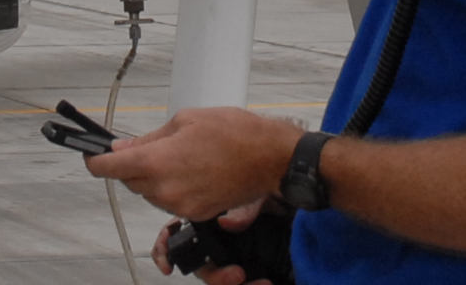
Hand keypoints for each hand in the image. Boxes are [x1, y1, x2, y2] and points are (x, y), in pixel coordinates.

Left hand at [86, 106, 295, 222]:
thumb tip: (125, 147)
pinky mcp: (194, 214)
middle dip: (131, 165)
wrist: (268, 158)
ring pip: (149, 191)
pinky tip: (191, 169)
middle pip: (129, 180)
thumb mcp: (186, 120)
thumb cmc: (233, 132)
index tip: (91, 156)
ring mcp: (179, 205)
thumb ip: (150, 138)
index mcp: (158, 162)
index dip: (96, 161)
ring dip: (153, 176)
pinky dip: (172, 186)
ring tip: (179, 155)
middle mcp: (164, 189)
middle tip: (147, 147)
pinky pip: (170, 200)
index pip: (110, 167)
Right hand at [147, 203, 268, 284]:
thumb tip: (227, 222)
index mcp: (208, 217)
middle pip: (200, 265)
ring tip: (260, 283)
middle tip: (238, 275)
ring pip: (219, 277)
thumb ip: (244, 207)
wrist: (300, 200)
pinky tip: (264, 283)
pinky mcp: (248, 267)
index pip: (174, 232)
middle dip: (215, 276)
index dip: (164, 248)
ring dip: (231, 283)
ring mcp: (230, 255)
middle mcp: (215, 239)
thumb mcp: (259, 193)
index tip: (168, 267)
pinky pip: (243, 282)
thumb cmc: (274, 191)